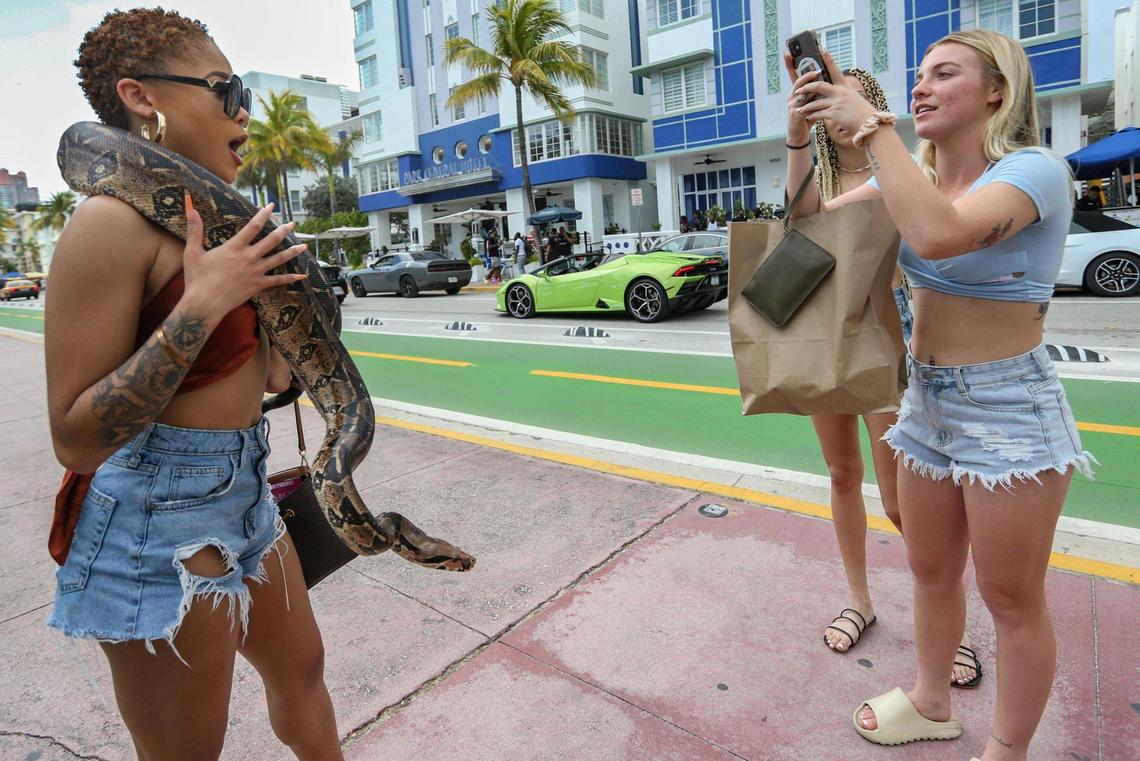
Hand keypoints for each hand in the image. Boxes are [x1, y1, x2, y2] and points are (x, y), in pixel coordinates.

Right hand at [180, 197, 307, 323]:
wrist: (204, 303)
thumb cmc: (197, 278)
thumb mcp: (193, 251)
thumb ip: (194, 228)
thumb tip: (189, 205)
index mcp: (234, 247)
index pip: (253, 226)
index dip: (264, 214)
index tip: (272, 206)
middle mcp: (248, 257)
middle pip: (272, 240)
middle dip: (284, 230)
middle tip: (293, 223)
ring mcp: (256, 272)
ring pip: (279, 258)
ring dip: (293, 251)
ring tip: (304, 245)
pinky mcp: (259, 286)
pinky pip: (278, 281)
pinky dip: (291, 278)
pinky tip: (302, 276)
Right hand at [783, 52, 817, 144]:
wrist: (799, 134)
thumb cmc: (807, 117)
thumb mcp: (813, 101)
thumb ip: (817, 91)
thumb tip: (826, 78)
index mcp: (797, 91)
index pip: (793, 75)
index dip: (790, 64)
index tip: (788, 52)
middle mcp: (792, 96)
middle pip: (798, 81)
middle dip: (806, 74)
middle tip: (817, 69)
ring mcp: (792, 105)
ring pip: (800, 92)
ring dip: (808, 86)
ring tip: (816, 80)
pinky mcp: (794, 114)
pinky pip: (801, 106)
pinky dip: (808, 102)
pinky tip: (814, 99)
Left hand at [794, 50, 876, 134]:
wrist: (869, 124)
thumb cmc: (862, 113)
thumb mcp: (854, 99)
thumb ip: (843, 94)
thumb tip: (834, 92)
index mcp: (845, 87)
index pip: (836, 71)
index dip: (829, 60)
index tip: (823, 49)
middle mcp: (841, 92)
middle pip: (819, 86)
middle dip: (807, 87)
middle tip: (798, 90)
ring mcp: (837, 102)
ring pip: (816, 102)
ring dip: (806, 106)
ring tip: (799, 108)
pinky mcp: (834, 113)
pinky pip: (818, 113)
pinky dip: (812, 115)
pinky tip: (807, 117)